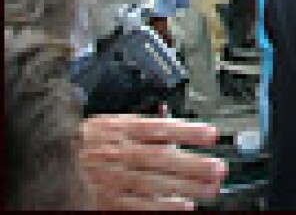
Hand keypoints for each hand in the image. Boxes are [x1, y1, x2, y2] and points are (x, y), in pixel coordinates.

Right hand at [81, 114, 226, 209]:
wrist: (47, 161)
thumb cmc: (83, 141)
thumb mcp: (111, 124)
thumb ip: (143, 125)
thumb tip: (172, 118)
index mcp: (121, 130)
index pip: (161, 128)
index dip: (188, 132)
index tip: (212, 135)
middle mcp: (120, 154)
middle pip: (163, 158)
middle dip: (194, 164)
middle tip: (219, 168)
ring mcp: (114, 179)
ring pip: (155, 183)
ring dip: (186, 187)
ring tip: (211, 188)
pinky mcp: (107, 201)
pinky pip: (138, 205)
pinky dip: (162, 207)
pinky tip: (184, 207)